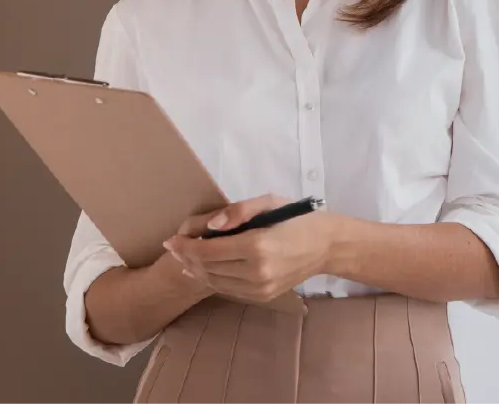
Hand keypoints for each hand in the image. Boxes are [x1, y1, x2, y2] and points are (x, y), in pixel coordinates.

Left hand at [162, 194, 334, 304]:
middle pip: (207, 268)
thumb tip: (210, 225)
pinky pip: (228, 289)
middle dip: (186, 257)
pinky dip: (212, 279)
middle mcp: (256, 272)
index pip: (208, 250)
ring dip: (196, 270)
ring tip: (185, 257)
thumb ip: (238, 211)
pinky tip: (204, 269)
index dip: (185, 246)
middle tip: (174, 247)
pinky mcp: (262, 296)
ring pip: (214, 282)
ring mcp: (260, 288)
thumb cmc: (297, 218)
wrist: (327, 246)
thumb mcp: (270, 202)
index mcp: (257, 245)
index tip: (172, 239)